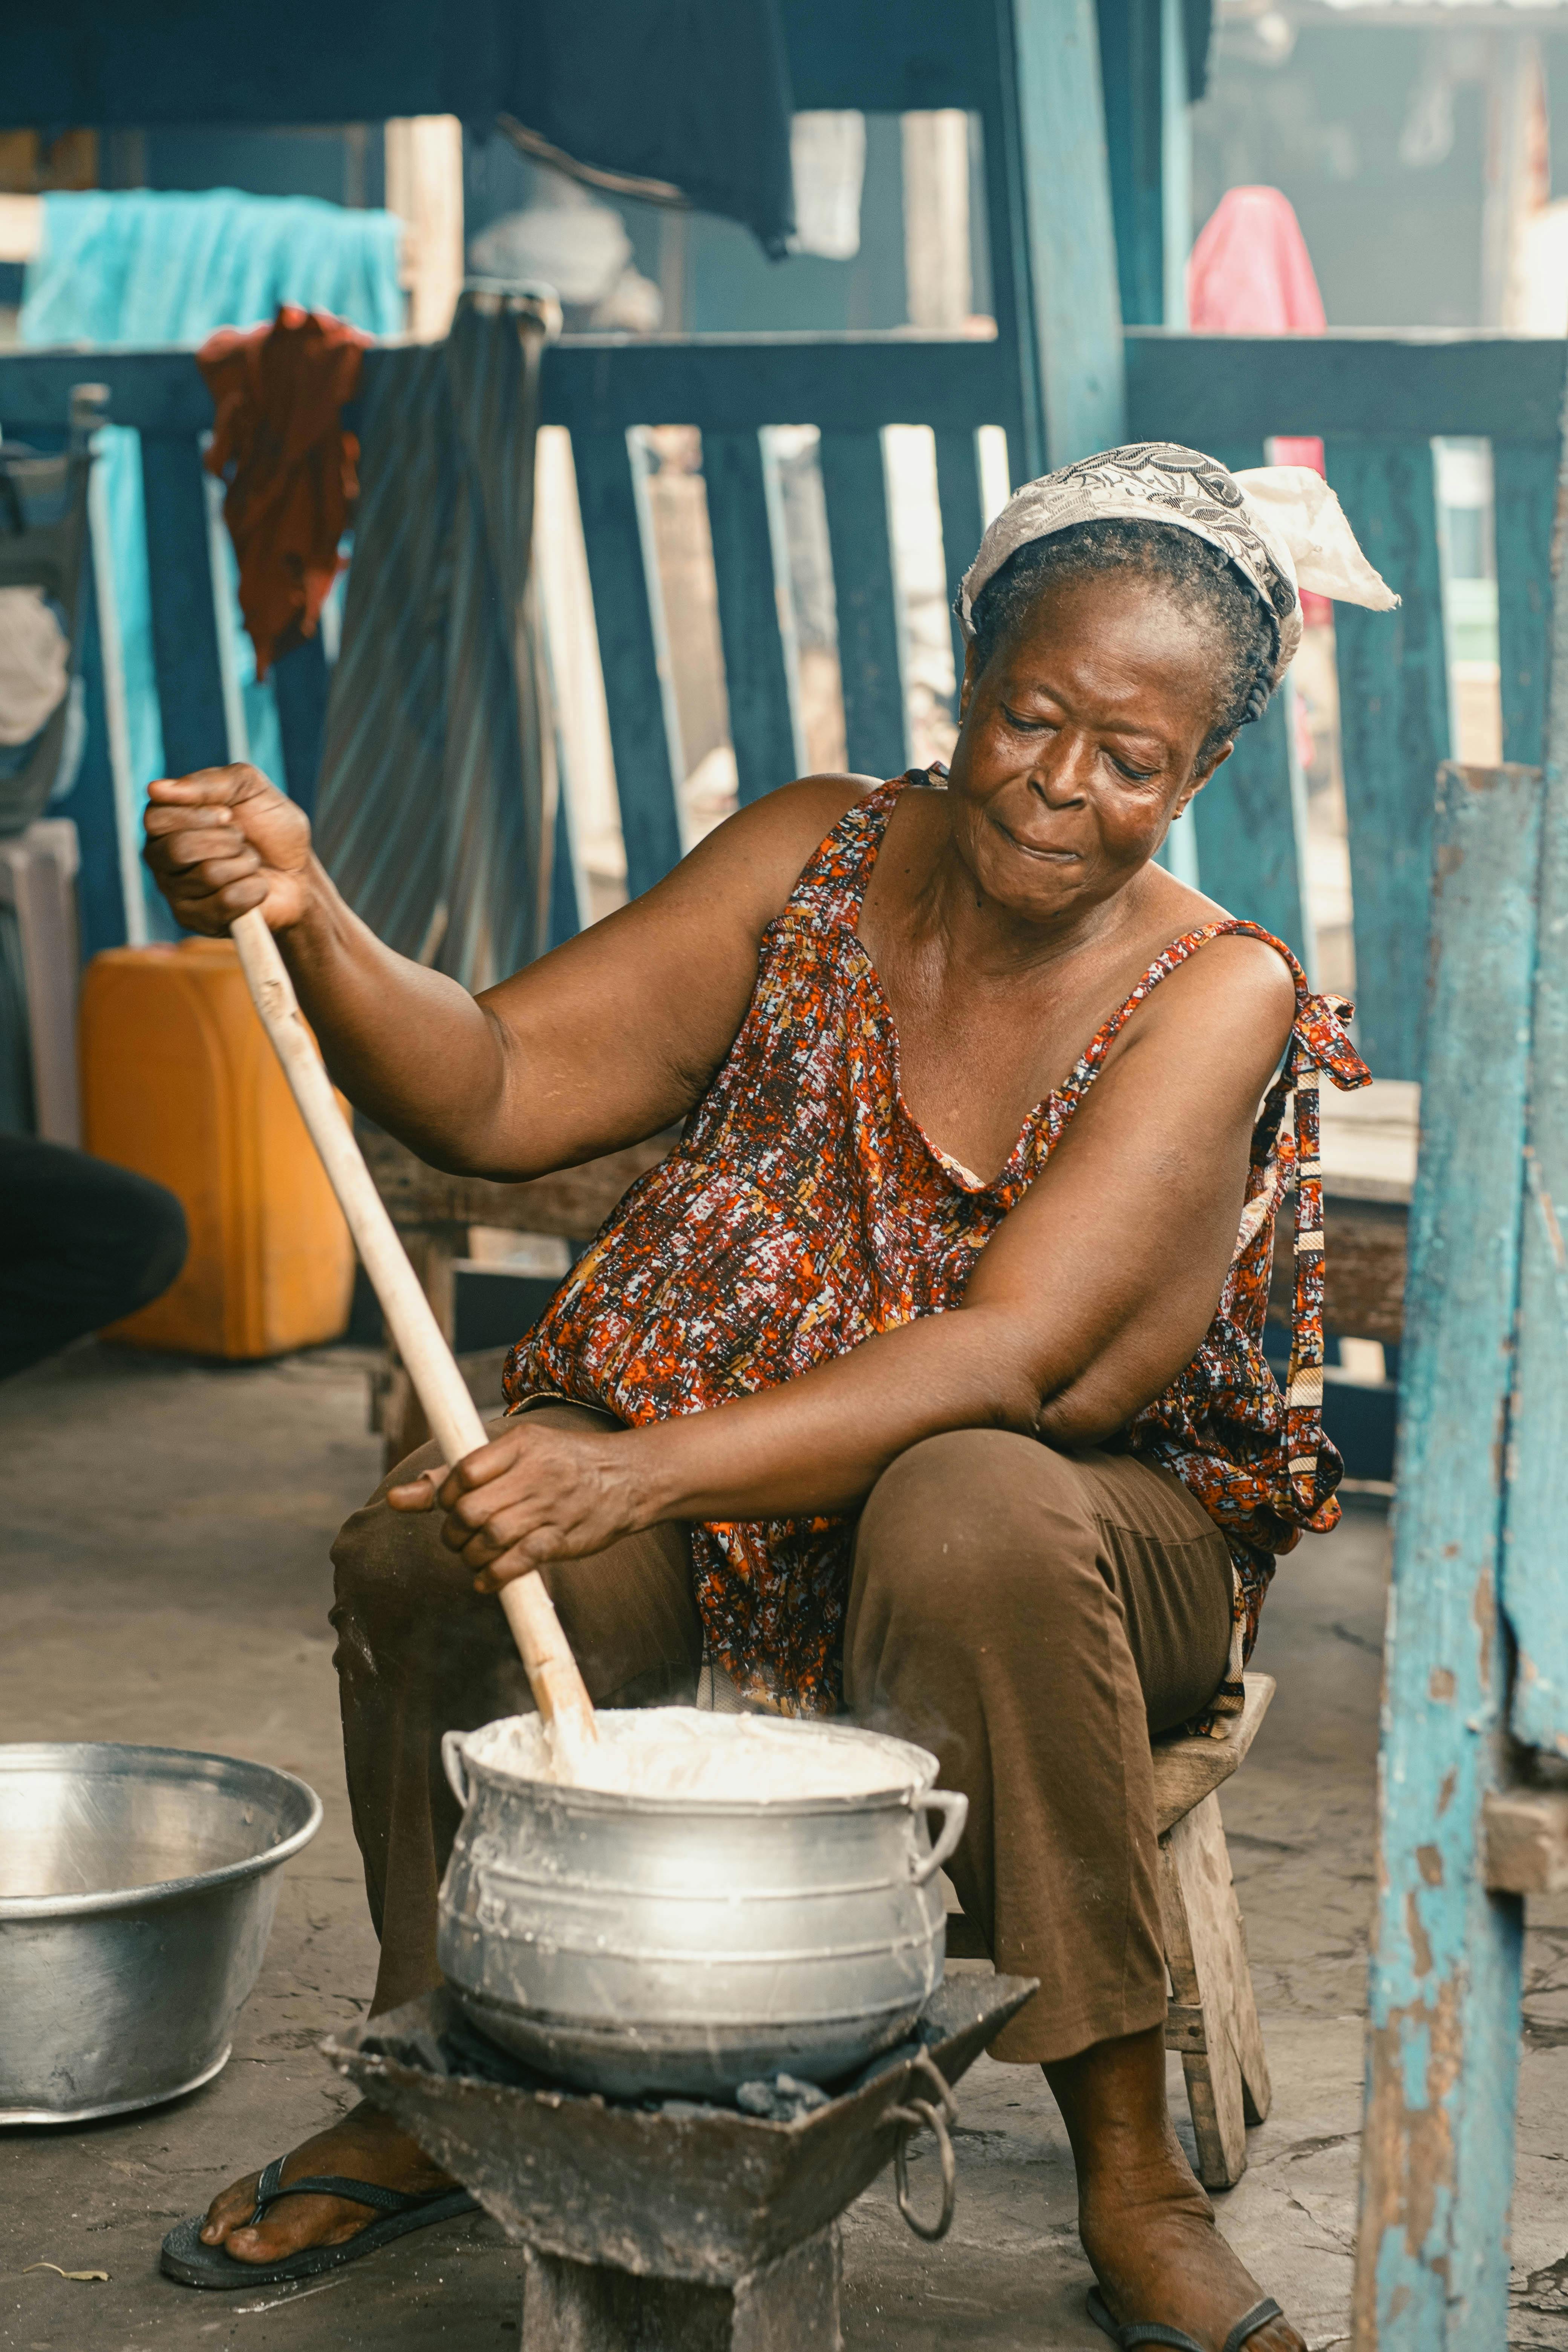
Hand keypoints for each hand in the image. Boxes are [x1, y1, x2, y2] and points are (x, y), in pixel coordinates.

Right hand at [143, 763, 314, 934]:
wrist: (299, 871)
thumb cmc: (270, 827)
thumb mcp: (249, 788)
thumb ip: (208, 782)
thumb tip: (154, 789)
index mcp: (165, 822)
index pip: (157, 818)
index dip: (199, 816)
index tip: (228, 814)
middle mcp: (162, 858)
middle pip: (178, 850)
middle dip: (226, 841)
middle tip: (242, 840)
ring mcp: (176, 893)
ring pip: (207, 876)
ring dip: (244, 864)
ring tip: (251, 863)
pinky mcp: (197, 921)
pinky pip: (226, 903)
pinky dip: (253, 889)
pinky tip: (256, 886)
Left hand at [387, 1417, 652, 1587]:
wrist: (630, 1477)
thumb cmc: (561, 1464)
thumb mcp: (516, 1453)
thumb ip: (455, 1476)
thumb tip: (395, 1501)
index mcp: (520, 1444)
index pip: (463, 1472)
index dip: (446, 1497)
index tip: (452, 1506)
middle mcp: (535, 1473)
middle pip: (470, 1511)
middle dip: (454, 1532)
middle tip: (459, 1538)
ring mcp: (551, 1506)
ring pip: (491, 1538)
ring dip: (471, 1556)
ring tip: (474, 1557)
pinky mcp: (564, 1538)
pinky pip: (519, 1561)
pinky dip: (494, 1576)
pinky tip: (486, 1580)